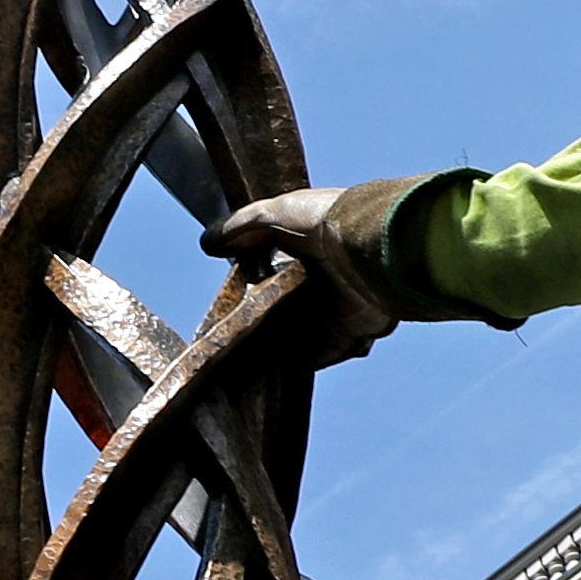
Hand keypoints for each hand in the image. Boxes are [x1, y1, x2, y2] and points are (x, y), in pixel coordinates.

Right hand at [199, 177, 456, 361]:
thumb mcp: (275, 212)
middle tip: (233, 332)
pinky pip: (323, 353)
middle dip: (266, 319)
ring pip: (305, 332)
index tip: (231, 296)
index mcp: (314, 247)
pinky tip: (273, 366)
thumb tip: (208, 242)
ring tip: (245, 355)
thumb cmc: (326, 222)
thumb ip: (242, 226)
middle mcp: (330, 277)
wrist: (372, 246)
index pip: (279, 268)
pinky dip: (302, 359)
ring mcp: (343, 305)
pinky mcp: (354, 330)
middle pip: (290, 305)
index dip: (255, 282)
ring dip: (281, 343)